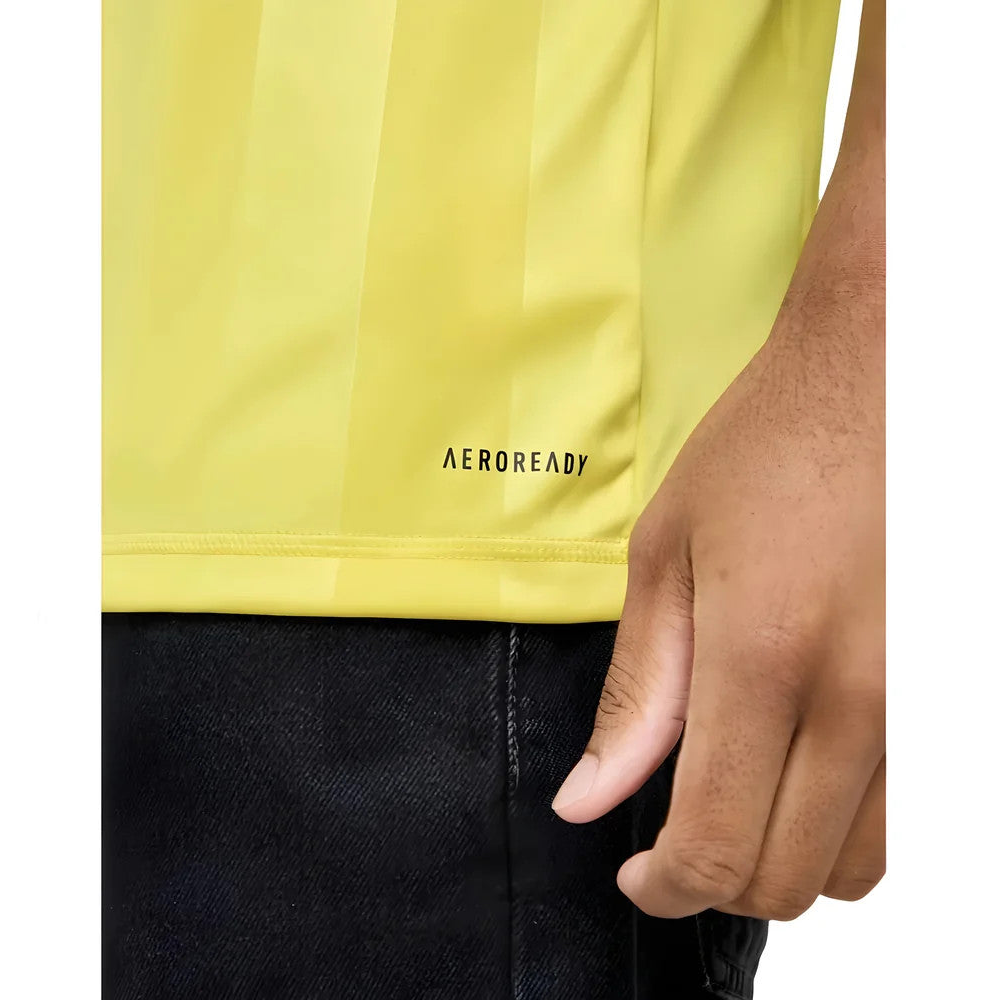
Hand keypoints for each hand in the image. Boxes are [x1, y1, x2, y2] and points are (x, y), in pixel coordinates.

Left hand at [552, 283, 884, 920]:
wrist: (883, 380)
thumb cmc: (765, 451)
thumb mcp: (667, 558)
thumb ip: (639, 694)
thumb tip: (590, 800)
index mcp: (766, 661)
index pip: (717, 846)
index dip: (667, 886)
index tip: (637, 876)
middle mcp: (861, 702)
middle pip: (787, 880)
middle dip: (716, 880)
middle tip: (672, 835)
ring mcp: (922, 704)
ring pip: (854, 865)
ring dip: (782, 857)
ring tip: (736, 795)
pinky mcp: (953, 693)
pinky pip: (902, 816)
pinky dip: (841, 824)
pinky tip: (800, 766)